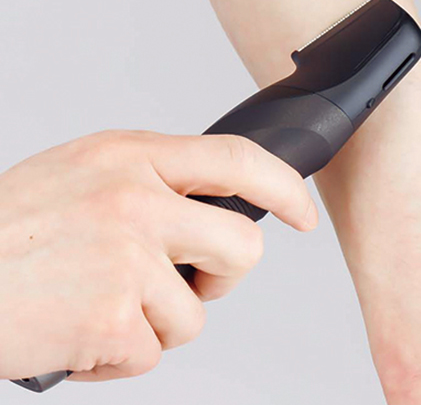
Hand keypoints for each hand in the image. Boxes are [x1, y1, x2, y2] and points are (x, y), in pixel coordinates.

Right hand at [0, 130, 315, 381]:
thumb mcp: (83, 175)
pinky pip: (153, 352)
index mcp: (130, 156)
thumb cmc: (11, 230)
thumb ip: (149, 181)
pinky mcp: (117, 318)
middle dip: (224, 274)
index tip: (301, 212)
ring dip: (156, 321)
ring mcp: (130, 258)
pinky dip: (122, 355)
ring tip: (100, 304)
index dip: (283, 185)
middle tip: (186, 279)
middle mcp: (137, 199)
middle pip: (241, 246)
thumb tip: (208, 205)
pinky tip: (80, 331)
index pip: (236, 158)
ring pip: (196, 313)